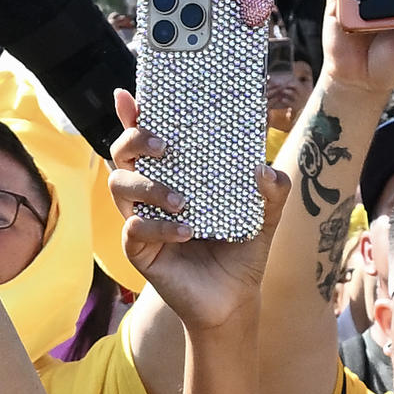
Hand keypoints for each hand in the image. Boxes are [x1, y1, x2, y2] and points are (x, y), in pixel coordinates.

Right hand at [112, 121, 282, 328]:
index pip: (147, 137)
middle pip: (122, 152)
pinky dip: (160, 227)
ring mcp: (142, 217)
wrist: (234, 297)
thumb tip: (264, 167)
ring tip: (183, 201)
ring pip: (120, 185)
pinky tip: (186, 232)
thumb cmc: (242, 248)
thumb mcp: (265, 214)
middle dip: (134, 140)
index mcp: (176, 173)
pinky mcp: (140, 248)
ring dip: (149, 186)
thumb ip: (273, 189)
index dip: (132, 113)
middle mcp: (152, 190)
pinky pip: (134, 228)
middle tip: (163, 146)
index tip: (128, 95)